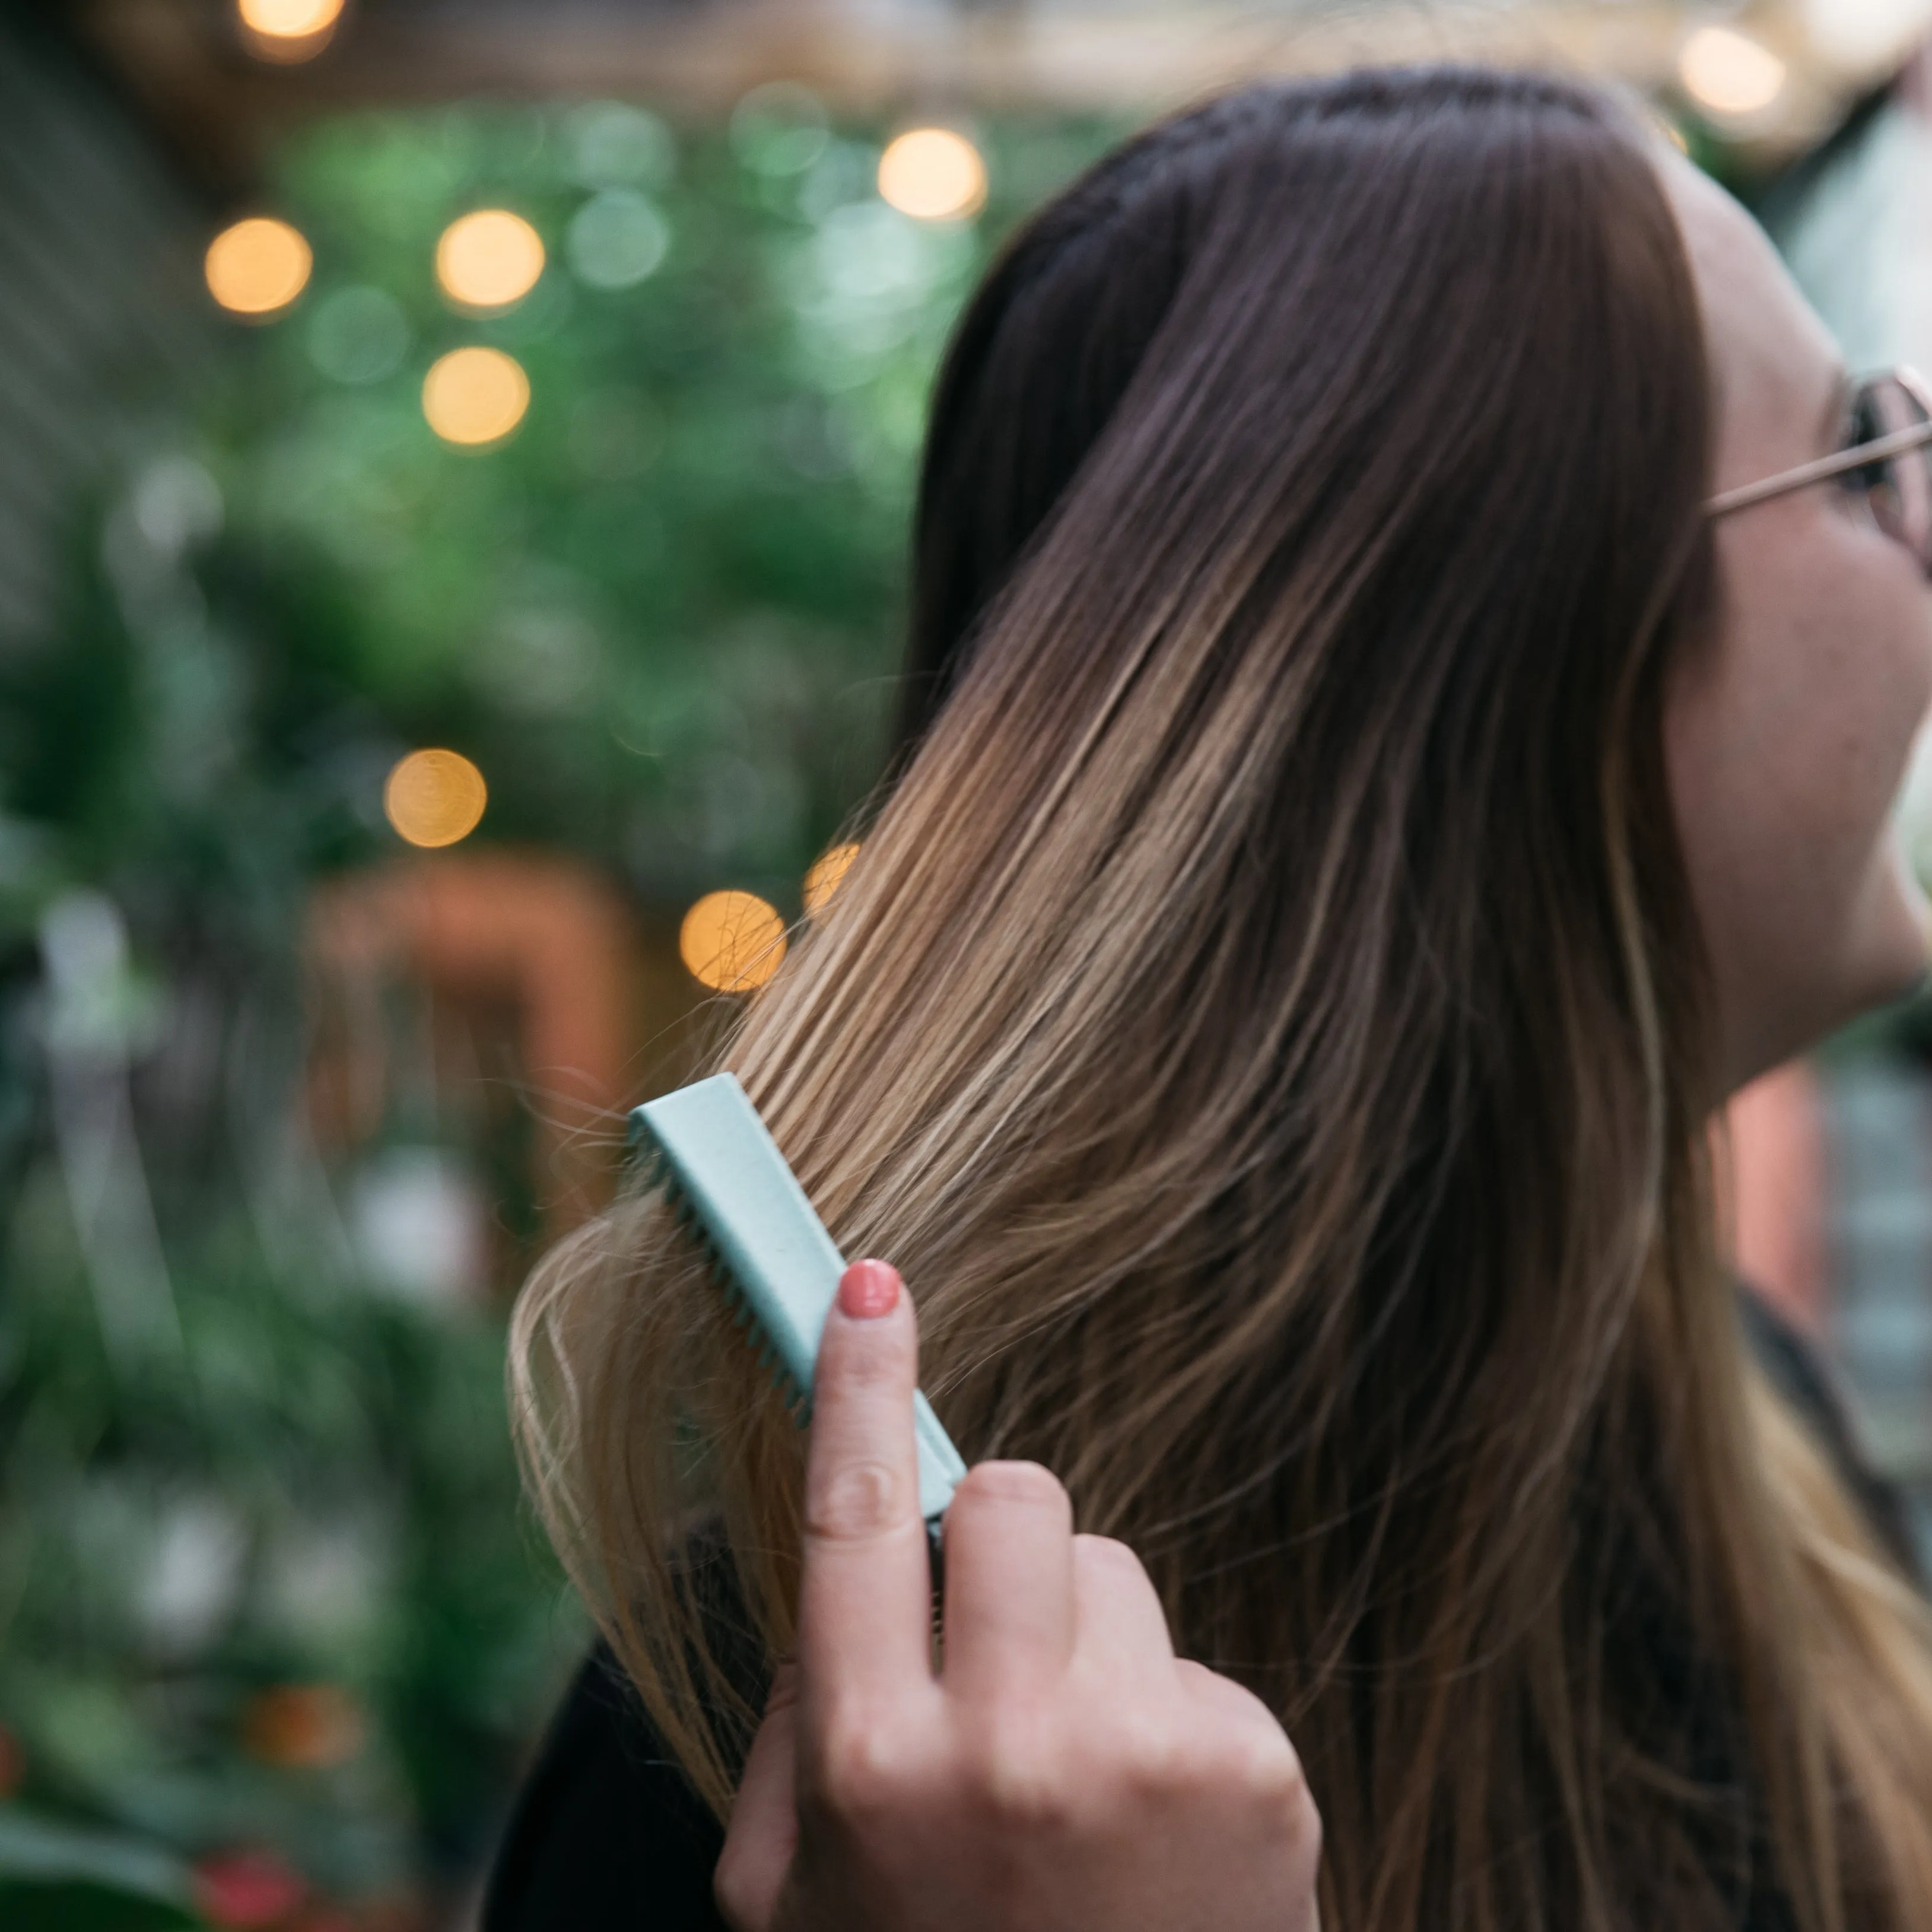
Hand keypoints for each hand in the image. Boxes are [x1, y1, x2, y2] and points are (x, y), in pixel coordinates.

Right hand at [714, 1258, 1322, 1931]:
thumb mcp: (804, 1895)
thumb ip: (793, 1731)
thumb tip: (851, 1573)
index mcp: (869, 1767)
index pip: (855, 1519)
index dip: (857, 1384)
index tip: (866, 1282)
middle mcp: (1003, 1750)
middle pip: (1014, 1499)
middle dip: (1002, 1544)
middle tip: (995, 1650)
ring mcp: (1140, 1754)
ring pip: (1110, 1564)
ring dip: (1087, 1638)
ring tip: (1081, 1777)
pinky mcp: (1254, 1768)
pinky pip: (1191, 1659)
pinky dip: (1165, 1719)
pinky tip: (1156, 1835)